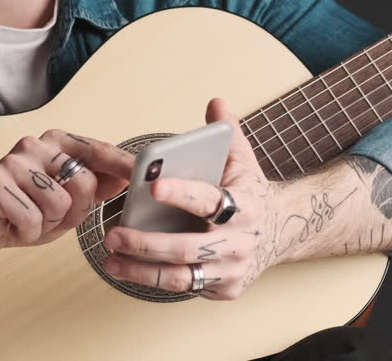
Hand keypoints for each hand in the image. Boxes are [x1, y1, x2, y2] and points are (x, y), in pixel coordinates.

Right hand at [0, 129, 133, 262]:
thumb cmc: (18, 213)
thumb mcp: (64, 204)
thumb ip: (92, 189)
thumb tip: (124, 179)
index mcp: (55, 143)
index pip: (97, 150)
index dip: (123, 165)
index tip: (147, 172)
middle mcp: (35, 145)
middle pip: (82, 181)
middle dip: (72, 212)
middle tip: (47, 216)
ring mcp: (14, 160)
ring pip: (59, 204)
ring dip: (46, 224)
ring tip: (26, 218)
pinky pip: (34, 218)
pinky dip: (27, 231)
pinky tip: (11, 223)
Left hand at [102, 98, 279, 299]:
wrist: (282, 230)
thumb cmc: (249, 192)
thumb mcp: (243, 160)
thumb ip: (227, 131)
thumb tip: (215, 103)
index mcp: (245, 206)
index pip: (210, 200)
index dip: (182, 193)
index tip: (153, 185)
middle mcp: (241, 242)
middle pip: (187, 248)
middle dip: (146, 243)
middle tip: (112, 233)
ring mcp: (232, 270)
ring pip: (181, 276)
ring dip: (141, 270)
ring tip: (110, 259)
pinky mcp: (224, 289)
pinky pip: (184, 287)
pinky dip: (153, 279)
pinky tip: (128, 269)